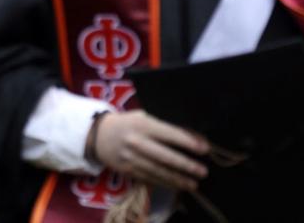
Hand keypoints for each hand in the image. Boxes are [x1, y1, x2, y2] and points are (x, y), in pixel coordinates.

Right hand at [88, 110, 208, 191]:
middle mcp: (137, 142)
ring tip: (194, 184)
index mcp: (142, 124)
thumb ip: (162, 127)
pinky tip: (177, 186)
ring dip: (178, 179)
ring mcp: (132, 158)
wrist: (99, 136)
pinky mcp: (129, 171)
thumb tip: (189, 137)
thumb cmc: (127, 123)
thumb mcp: (142, 118)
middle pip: (165, 156)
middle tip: (203, 171)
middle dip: (186, 165)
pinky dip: (166, 183)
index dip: (188, 142)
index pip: (169, 134)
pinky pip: (150, 179)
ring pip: (159, 171)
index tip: (204, 148)